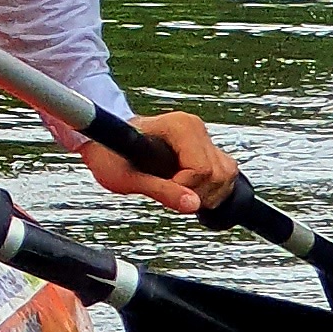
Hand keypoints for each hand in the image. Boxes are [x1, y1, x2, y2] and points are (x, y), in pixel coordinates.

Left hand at [85, 104, 234, 218]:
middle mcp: (197, 128)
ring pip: (225, 177)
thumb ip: (162, 191)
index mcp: (180, 126)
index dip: (184, 188)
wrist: (106, 143)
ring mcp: (205, 138)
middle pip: (217, 175)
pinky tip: (188, 190)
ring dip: (205, 194)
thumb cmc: (110, 156)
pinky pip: (225, 176)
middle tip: (166, 192)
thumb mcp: (129, 178)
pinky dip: (211, 191)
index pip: (202, 170)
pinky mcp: (209, 150)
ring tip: (175, 191)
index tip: (162, 188)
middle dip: (195, 194)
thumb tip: (193, 205)